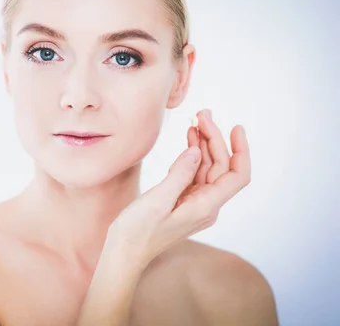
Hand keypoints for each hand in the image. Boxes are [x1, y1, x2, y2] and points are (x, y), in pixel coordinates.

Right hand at [107, 109, 250, 261]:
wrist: (125, 253)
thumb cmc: (137, 231)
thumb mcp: (157, 200)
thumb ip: (179, 174)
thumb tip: (196, 150)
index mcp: (205, 206)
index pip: (237, 175)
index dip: (240, 150)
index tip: (234, 127)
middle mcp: (206, 206)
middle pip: (221, 167)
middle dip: (214, 139)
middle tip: (201, 114)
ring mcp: (195, 204)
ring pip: (208, 169)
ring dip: (203, 145)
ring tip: (195, 121)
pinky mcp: (182, 202)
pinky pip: (194, 175)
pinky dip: (192, 156)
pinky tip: (188, 142)